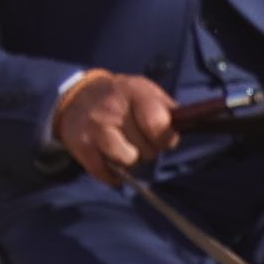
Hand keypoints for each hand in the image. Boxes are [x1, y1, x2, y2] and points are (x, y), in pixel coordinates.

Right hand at [52, 70, 184, 178]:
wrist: (76, 97)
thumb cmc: (120, 97)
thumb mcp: (144, 91)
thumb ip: (166, 108)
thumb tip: (188, 125)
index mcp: (134, 92)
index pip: (158, 125)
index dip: (165, 138)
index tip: (162, 138)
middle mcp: (113, 110)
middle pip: (147, 149)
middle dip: (148, 149)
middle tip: (137, 138)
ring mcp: (96, 129)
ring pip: (129, 161)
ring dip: (130, 161)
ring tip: (124, 148)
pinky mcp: (83, 147)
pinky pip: (107, 173)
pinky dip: (113, 173)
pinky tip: (110, 158)